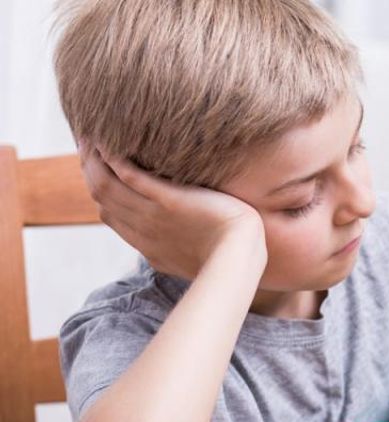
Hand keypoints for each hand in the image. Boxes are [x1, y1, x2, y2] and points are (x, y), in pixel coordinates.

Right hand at [78, 141, 266, 279]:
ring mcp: (152, 214)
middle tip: (87, 143)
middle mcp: (142, 229)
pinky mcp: (168, 200)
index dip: (100, 191)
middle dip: (90, 169)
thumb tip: (163, 247)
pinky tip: (108, 141)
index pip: (109, 214)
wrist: (240, 257)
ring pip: (107, 184)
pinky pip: (130, 175)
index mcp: (147, 244)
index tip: (98, 171)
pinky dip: (114, 158)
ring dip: (94, 159)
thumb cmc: (227, 258)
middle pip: (102, 196)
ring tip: (91, 134)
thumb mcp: (190, 259)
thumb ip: (172, 249)